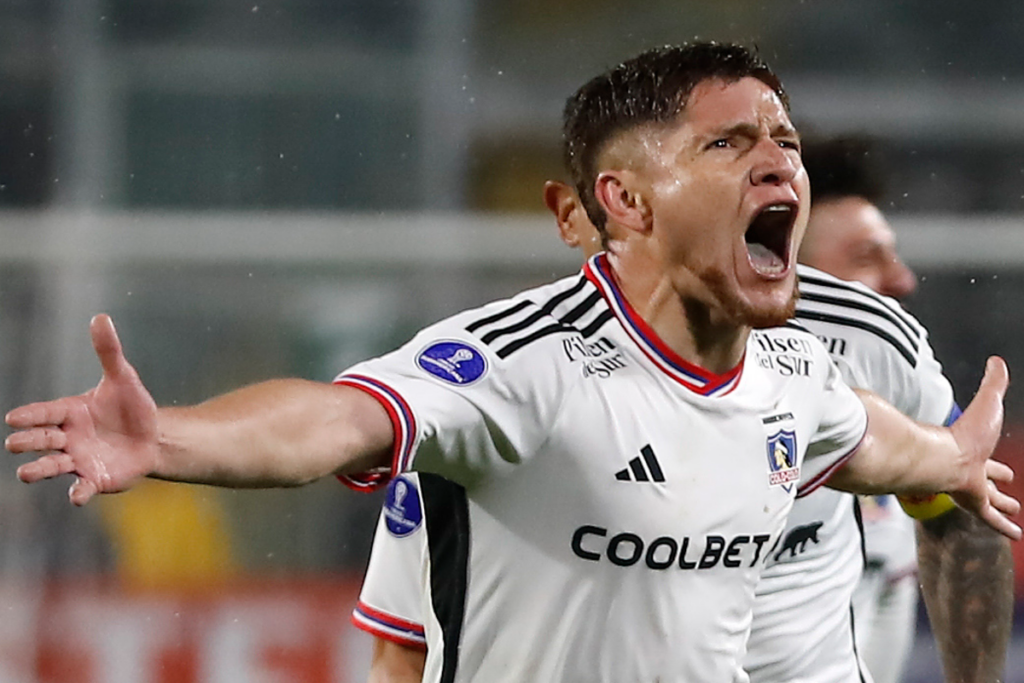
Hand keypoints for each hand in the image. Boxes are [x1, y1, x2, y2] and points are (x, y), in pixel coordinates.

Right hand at [5, 314, 159, 505]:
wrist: (152, 437)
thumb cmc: (131, 407)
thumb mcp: (123, 378)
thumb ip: (109, 352)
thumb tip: (101, 317)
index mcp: (70, 412)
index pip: (46, 413)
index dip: (31, 416)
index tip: (12, 418)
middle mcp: (68, 438)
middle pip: (43, 439)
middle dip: (28, 441)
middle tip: (14, 443)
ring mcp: (79, 460)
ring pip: (53, 466)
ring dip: (39, 469)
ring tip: (25, 473)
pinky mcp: (95, 479)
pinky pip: (83, 487)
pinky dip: (78, 492)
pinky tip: (76, 496)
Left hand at [948, 356, 1021, 539]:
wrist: (943, 455)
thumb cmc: (965, 431)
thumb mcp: (988, 403)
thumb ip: (993, 383)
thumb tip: (996, 361)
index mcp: (972, 450)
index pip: (986, 456)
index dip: (995, 461)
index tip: (1004, 467)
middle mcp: (970, 470)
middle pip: (987, 481)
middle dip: (997, 484)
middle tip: (1008, 491)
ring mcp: (970, 489)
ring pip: (989, 501)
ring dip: (1002, 507)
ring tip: (1013, 513)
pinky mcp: (972, 503)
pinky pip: (991, 519)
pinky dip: (1003, 527)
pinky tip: (1016, 535)